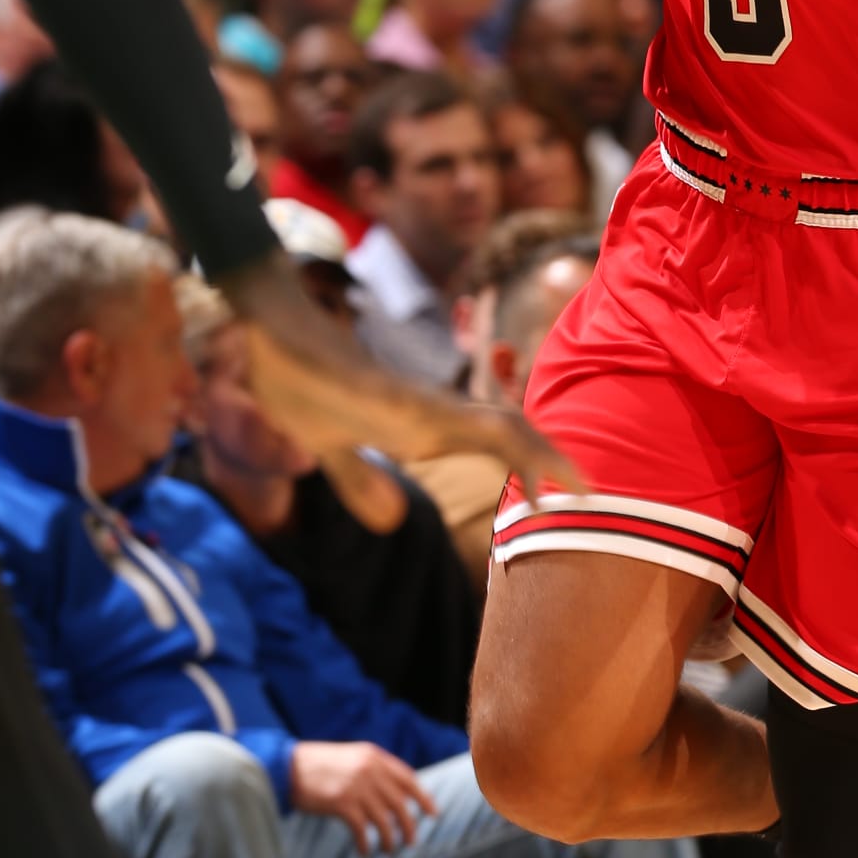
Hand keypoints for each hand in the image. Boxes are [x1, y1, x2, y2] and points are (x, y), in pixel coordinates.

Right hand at [228, 248, 582, 487]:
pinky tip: (508, 452)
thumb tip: (391, 521)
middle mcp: (430, 412)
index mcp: (423, 425)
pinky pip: (448, 418)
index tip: (557, 500)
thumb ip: (361, 480)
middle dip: (549, 460)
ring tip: (570, 479)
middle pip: (508, 432)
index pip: (494, 443)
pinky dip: (486, 438)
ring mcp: (416, 404)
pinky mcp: (393, 399)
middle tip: (591, 491)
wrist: (266, 336)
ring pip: (493, 423)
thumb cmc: (302, 381)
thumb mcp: (329, 449)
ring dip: (533, 451)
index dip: (531, 466)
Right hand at [290, 741, 437, 855]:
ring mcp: (356, 787)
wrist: (286, 767)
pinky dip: (366, 843)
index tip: (433, 813)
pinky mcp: (342, 804)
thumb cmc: (316, 766)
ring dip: (389, 839)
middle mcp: (369, 770)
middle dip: (409, 825)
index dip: (422, 797)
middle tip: (411, 841)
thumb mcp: (350, 758)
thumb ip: (371, 770)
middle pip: (400, 803)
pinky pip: (362, 830)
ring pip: (384, 820)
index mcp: (373, 756)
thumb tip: (392, 795)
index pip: (407, 778)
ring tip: (388, 850)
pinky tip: (365, 852)